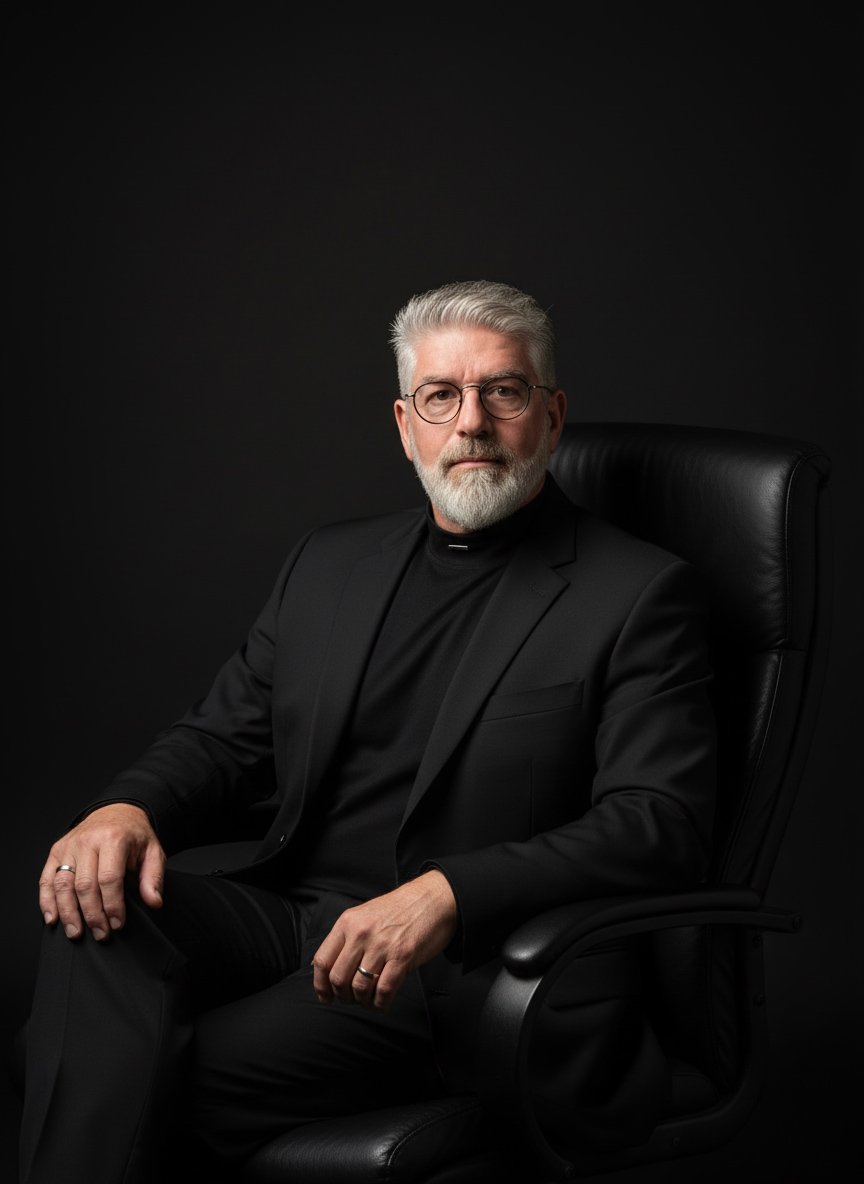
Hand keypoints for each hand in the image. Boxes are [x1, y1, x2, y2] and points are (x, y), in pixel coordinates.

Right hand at [38, 803, 165, 941]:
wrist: (116, 812)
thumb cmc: (134, 836)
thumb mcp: (153, 851)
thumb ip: (153, 878)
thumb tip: (154, 902)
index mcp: (114, 839)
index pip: (109, 879)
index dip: (112, 905)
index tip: (118, 924)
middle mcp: (88, 841)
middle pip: (84, 885)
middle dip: (92, 914)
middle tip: (100, 934)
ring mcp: (69, 846)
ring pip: (62, 885)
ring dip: (68, 913)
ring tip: (76, 933)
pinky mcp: (56, 851)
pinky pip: (46, 879)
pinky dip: (47, 901)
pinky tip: (53, 919)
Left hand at [311, 870, 456, 1011]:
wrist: (433, 898)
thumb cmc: (399, 909)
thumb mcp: (365, 915)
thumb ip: (346, 938)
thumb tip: (327, 967)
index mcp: (348, 922)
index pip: (322, 960)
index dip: (320, 985)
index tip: (326, 996)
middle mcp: (361, 933)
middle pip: (338, 978)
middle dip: (342, 996)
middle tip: (351, 999)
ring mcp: (382, 945)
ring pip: (359, 987)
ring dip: (362, 1001)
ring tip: (368, 1000)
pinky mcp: (402, 956)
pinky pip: (383, 990)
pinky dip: (380, 1003)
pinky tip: (382, 1001)